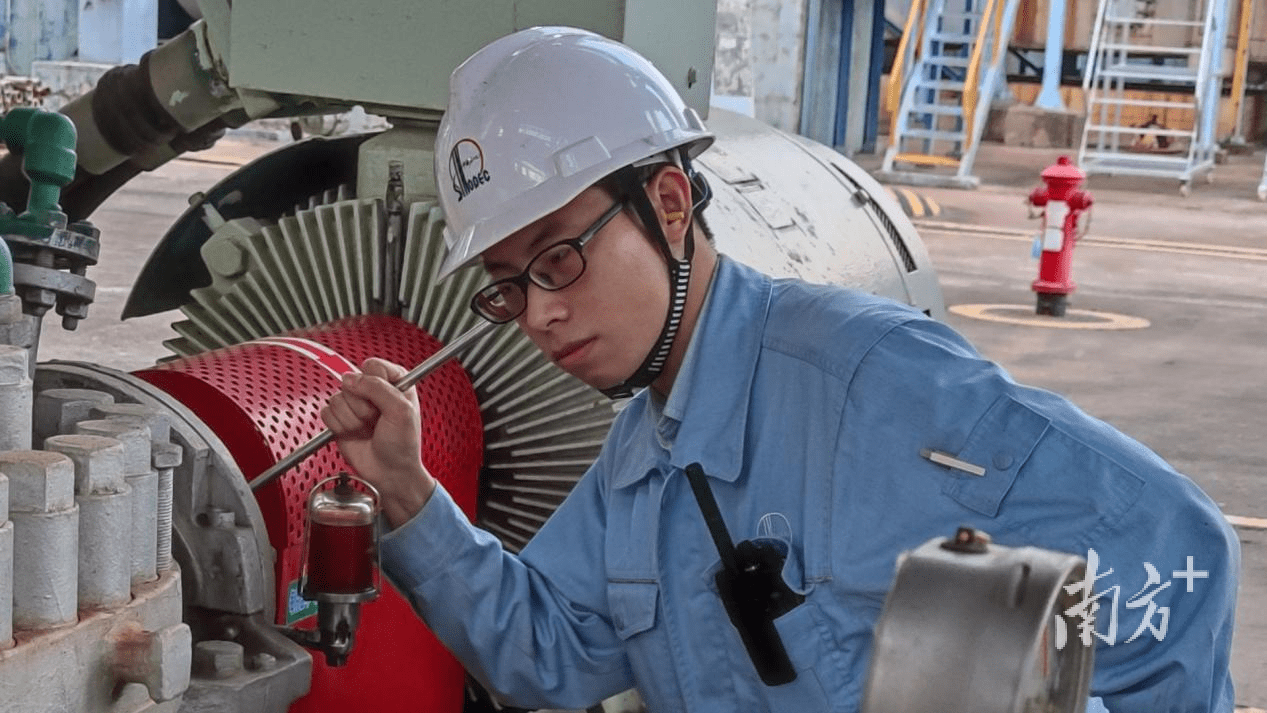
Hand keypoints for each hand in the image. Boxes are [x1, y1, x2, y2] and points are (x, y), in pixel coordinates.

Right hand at [321, 358, 436, 527]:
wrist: (390, 473)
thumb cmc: (403, 445)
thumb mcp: (401, 411)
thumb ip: (379, 389)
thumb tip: (351, 378)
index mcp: (394, 382)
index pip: (372, 366)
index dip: (374, 382)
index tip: (382, 400)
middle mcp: (373, 391)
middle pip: (351, 381)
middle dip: (363, 406)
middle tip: (376, 420)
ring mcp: (355, 405)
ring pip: (337, 398)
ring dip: (352, 419)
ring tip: (367, 429)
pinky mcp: (340, 419)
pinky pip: (327, 413)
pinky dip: (340, 427)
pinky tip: (355, 434)